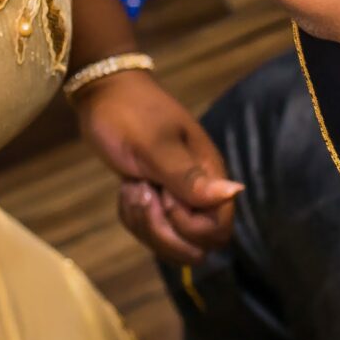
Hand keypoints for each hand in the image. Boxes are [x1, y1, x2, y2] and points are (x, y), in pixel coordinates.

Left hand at [74, 69, 242, 265]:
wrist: (104, 93)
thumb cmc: (129, 113)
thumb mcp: (154, 146)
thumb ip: (190, 177)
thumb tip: (236, 193)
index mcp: (208, 174)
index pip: (218, 230)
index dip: (189, 227)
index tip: (164, 195)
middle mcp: (199, 190)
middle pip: (197, 245)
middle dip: (163, 231)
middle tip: (142, 192)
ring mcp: (177, 197)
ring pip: (171, 242)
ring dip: (144, 223)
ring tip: (132, 187)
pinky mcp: (157, 200)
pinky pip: (150, 229)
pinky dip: (134, 216)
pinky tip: (127, 188)